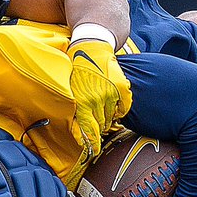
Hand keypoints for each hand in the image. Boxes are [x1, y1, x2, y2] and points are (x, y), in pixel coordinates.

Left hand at [68, 39, 126, 160]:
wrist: (91, 46)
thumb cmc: (78, 70)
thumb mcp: (72, 92)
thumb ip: (76, 112)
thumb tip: (79, 134)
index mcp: (83, 102)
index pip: (89, 130)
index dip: (92, 142)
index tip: (94, 150)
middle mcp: (97, 99)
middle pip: (102, 124)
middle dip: (100, 126)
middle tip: (99, 123)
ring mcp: (110, 93)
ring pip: (113, 116)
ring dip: (109, 116)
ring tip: (105, 110)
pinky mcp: (121, 86)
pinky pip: (125, 106)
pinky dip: (121, 108)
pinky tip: (115, 104)